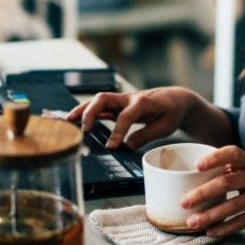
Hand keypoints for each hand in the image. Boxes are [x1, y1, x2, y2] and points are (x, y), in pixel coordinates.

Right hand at [65, 87, 198, 149]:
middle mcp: (130, 98)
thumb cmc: (172, 112)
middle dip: (91, 112)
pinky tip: (75, 120)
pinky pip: (101, 106)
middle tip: (83, 131)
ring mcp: (123, 99)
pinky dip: (87, 111)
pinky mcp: (119, 104)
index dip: (117, 131)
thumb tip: (127, 146)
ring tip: (68, 121)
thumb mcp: (165, 127)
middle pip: (104, 99)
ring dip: (83, 109)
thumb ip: (146, 135)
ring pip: (98, 100)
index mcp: (144, 103)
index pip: (126, 116)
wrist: (176, 98)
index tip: (111, 147)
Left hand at [180, 146, 244, 236]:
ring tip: (191, 222)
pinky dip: (225, 228)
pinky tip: (211, 232)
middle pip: (227, 182)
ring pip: (233, 206)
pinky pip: (242, 222)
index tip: (197, 165)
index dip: (215, 158)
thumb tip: (197, 167)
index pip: (233, 154)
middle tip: (184, 202)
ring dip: (210, 215)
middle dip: (203, 193)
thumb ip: (231, 167)